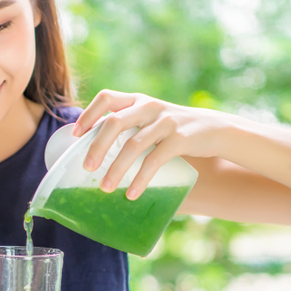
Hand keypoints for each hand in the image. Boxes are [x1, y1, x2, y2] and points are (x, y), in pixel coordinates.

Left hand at [72, 90, 224, 199]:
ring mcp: (165, 121)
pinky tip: (132, 193)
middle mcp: (149, 106)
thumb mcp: (151, 118)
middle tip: (87, 168)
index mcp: (138, 100)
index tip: (76, 134)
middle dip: (97, 146)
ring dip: (116, 169)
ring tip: (105, 188)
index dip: (89, 114)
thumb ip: (130, 124)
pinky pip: (154, 160)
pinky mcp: (180, 139)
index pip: (107, 97)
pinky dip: (140, 179)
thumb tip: (97, 151)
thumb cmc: (174, 128)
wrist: (215, 129)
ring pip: (133, 145)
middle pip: (114, 123)